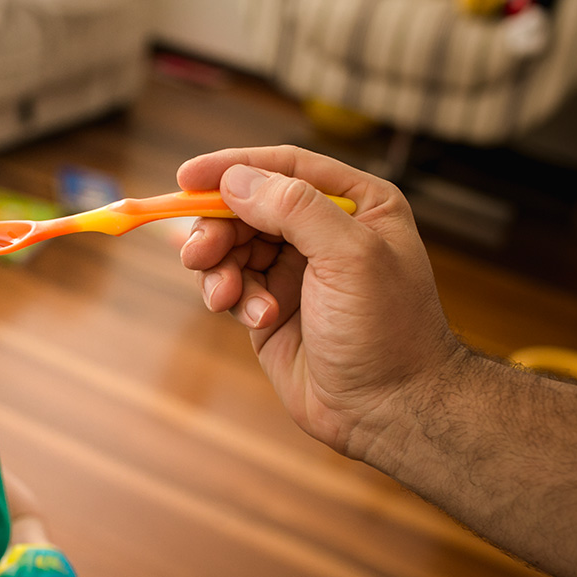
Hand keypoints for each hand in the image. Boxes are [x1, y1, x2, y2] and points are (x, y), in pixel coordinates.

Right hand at [178, 145, 462, 456]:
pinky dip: (232, 298)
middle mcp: (322, 232)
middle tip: (199, 254)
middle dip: (217, 228)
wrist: (389, 410)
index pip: (284, 166)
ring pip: (231, 247)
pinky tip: (256, 319)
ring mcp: (294, 270)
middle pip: (247, 206)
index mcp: (355, 204)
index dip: (233, 166)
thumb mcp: (350, 257)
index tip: (186, 176)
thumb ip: (294, 209)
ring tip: (225, 298)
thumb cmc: (387, 329)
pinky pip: (232, 286)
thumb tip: (236, 180)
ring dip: (219, 269)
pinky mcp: (270, 308)